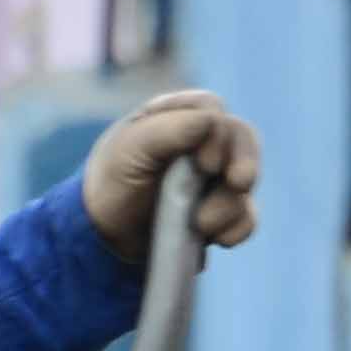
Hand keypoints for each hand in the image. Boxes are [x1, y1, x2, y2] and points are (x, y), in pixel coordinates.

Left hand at [81, 89, 263, 256]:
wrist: (105, 234)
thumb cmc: (113, 179)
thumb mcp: (130, 147)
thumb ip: (170, 129)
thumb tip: (214, 121)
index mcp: (179, 115)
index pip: (213, 112)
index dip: (217, 135)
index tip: (204, 163)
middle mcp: (203, 142)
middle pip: (243, 140)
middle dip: (245, 162)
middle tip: (239, 182)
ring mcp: (215, 177)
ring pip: (245, 183)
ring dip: (230, 205)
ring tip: (202, 224)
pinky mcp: (221, 211)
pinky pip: (245, 216)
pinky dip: (238, 227)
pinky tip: (220, 238)